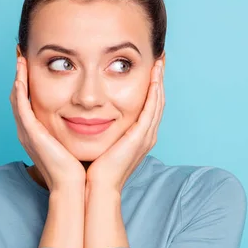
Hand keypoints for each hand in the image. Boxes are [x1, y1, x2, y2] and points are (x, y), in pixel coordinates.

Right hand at [10, 55, 85, 190]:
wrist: (76, 187)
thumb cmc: (82, 168)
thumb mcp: (79, 141)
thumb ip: (82, 127)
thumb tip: (95, 114)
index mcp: (40, 133)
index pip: (31, 102)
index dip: (30, 83)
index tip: (35, 64)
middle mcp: (30, 131)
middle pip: (20, 98)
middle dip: (20, 76)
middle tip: (21, 55)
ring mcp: (28, 133)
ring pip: (17, 98)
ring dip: (18, 77)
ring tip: (20, 58)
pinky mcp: (30, 134)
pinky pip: (20, 107)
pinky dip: (19, 89)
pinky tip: (21, 74)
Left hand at [86, 59, 164, 192]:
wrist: (95, 188)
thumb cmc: (92, 169)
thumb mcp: (99, 142)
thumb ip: (99, 128)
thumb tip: (87, 115)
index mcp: (137, 137)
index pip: (148, 107)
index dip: (150, 87)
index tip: (148, 69)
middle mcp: (146, 135)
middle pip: (157, 101)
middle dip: (158, 80)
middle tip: (159, 60)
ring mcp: (146, 136)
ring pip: (158, 102)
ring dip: (160, 81)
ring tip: (159, 62)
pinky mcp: (141, 136)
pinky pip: (152, 108)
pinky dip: (155, 91)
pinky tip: (155, 76)